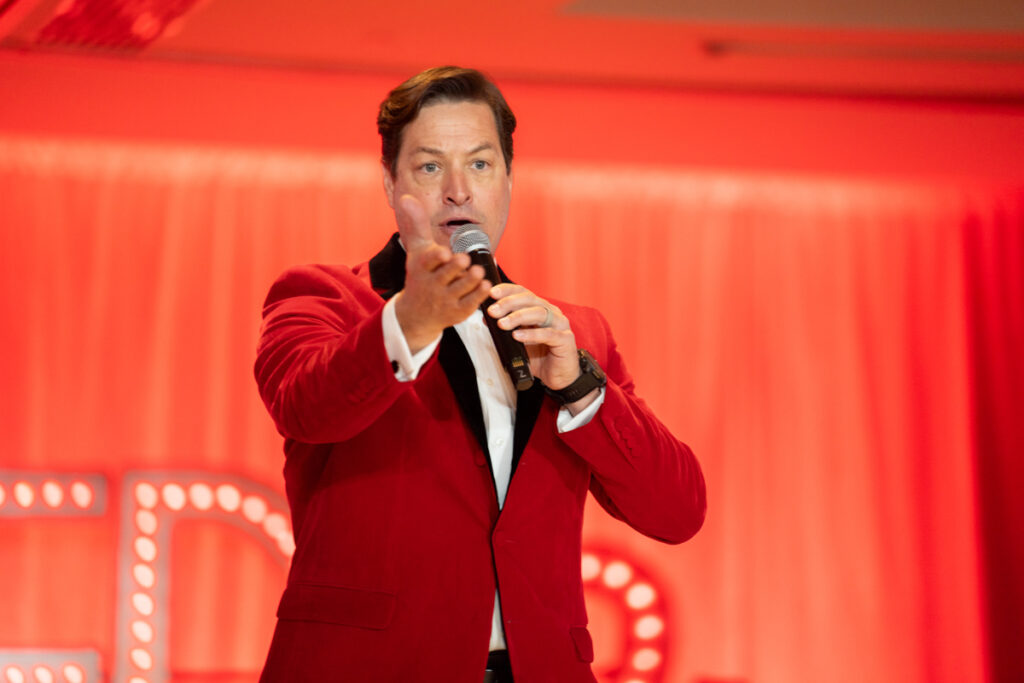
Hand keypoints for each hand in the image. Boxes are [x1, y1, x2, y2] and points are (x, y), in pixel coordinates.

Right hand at [393, 195, 490, 352]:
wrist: (416, 314)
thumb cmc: (421, 275)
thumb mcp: (417, 251)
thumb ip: (417, 224)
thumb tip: (408, 198)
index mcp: (421, 268)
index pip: (428, 261)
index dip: (436, 257)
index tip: (444, 253)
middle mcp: (432, 284)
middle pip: (447, 273)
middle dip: (456, 266)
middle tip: (464, 258)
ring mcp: (445, 300)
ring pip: (463, 287)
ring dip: (472, 278)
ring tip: (477, 271)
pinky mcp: (458, 312)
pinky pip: (473, 302)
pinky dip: (480, 292)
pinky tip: (484, 284)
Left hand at [486, 284, 581, 390]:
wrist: (559, 376)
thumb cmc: (540, 357)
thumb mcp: (518, 340)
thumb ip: (506, 328)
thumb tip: (487, 317)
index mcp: (540, 308)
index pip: (523, 293)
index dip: (508, 291)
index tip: (491, 293)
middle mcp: (552, 313)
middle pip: (530, 299)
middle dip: (509, 303)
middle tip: (493, 311)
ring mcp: (560, 325)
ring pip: (539, 313)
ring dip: (518, 317)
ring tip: (502, 324)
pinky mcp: (565, 340)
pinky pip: (548, 334)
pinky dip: (531, 334)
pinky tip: (517, 336)